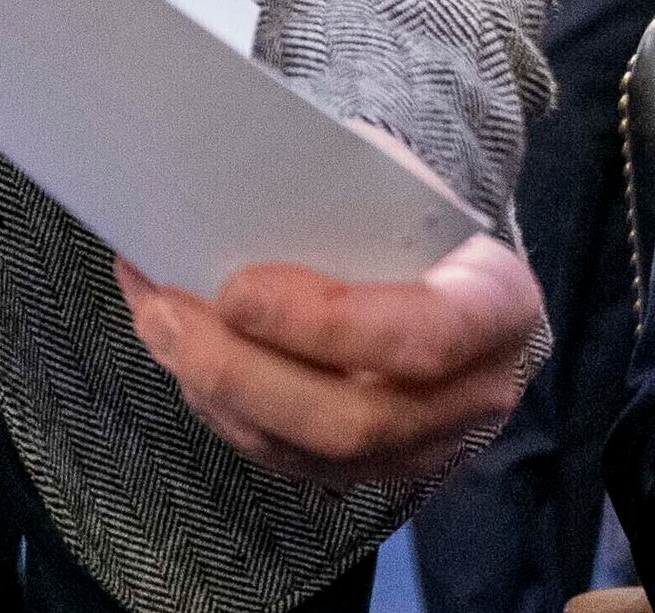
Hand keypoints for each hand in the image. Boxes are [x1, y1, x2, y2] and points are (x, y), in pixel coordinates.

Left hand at [118, 133, 541, 484]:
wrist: (449, 264)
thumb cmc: (419, 212)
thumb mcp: (402, 183)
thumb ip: (341, 195)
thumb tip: (230, 188)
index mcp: (499, 308)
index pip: (425, 335)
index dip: (327, 324)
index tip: (237, 290)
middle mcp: (475, 395)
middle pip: (354, 420)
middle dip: (243, 371)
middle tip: (168, 313)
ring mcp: (424, 447)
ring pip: (310, 453)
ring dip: (214, 391)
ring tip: (154, 322)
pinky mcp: (372, 469)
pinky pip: (287, 459)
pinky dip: (219, 406)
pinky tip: (175, 351)